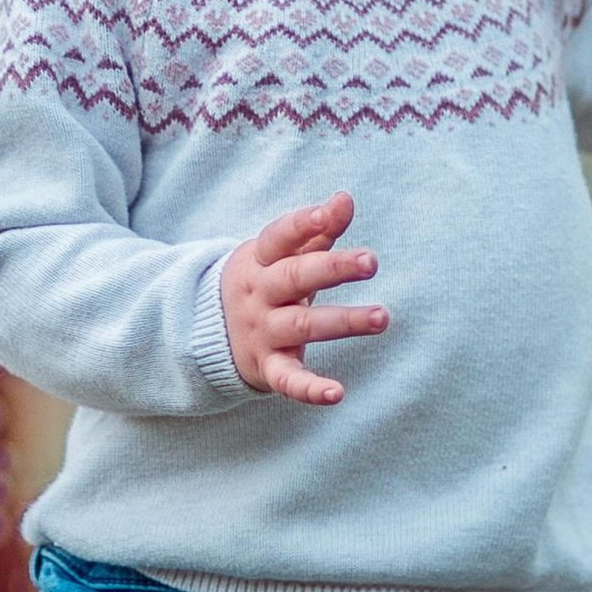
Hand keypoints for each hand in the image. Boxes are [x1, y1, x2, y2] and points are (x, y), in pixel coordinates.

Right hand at [219, 192, 388, 405]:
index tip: (329, 213)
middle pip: (294, 277)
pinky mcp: (267, 367)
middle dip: (332, 268)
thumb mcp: (280, 255)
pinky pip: (287, 379)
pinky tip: (337, 393)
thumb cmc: (264, 281)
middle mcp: (260, 294)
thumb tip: (345, 198)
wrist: (209, 331)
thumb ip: (316, 231)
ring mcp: (262, 331)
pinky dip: (309, 389)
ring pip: (302, 325)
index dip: (302, 225)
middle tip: (372, 261)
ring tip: (382, 317)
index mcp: (260, 261)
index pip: (279, 237)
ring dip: (342, 321)